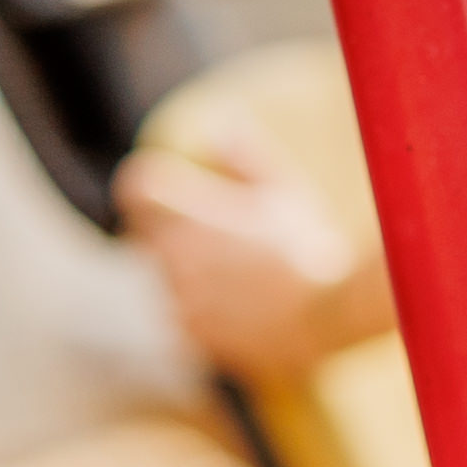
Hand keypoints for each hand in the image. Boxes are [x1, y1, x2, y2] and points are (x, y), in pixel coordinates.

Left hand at [116, 114, 385, 381]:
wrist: (330, 312)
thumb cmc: (308, 246)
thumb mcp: (283, 190)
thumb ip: (243, 158)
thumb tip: (219, 130)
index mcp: (187, 215)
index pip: (136, 188)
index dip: (150, 189)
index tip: (172, 194)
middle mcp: (174, 258)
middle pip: (149, 240)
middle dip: (175, 239)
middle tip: (225, 244)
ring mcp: (182, 300)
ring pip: (167, 283)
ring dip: (190, 280)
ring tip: (242, 282)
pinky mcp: (197, 336)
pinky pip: (186, 321)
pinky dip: (206, 317)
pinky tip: (245, 312)